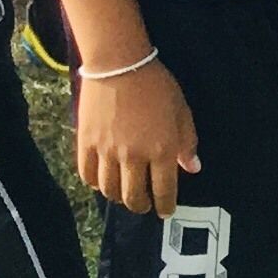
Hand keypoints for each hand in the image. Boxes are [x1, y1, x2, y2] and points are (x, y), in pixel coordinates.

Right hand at [77, 57, 200, 218]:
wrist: (119, 65)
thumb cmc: (157, 85)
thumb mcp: (182, 111)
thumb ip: (186, 142)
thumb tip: (192, 168)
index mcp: (161, 149)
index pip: (164, 189)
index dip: (165, 205)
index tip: (165, 212)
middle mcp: (133, 156)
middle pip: (133, 196)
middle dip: (141, 206)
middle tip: (144, 205)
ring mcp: (106, 152)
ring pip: (109, 190)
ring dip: (118, 197)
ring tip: (124, 195)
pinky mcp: (85, 145)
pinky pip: (87, 175)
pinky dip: (95, 184)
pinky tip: (102, 182)